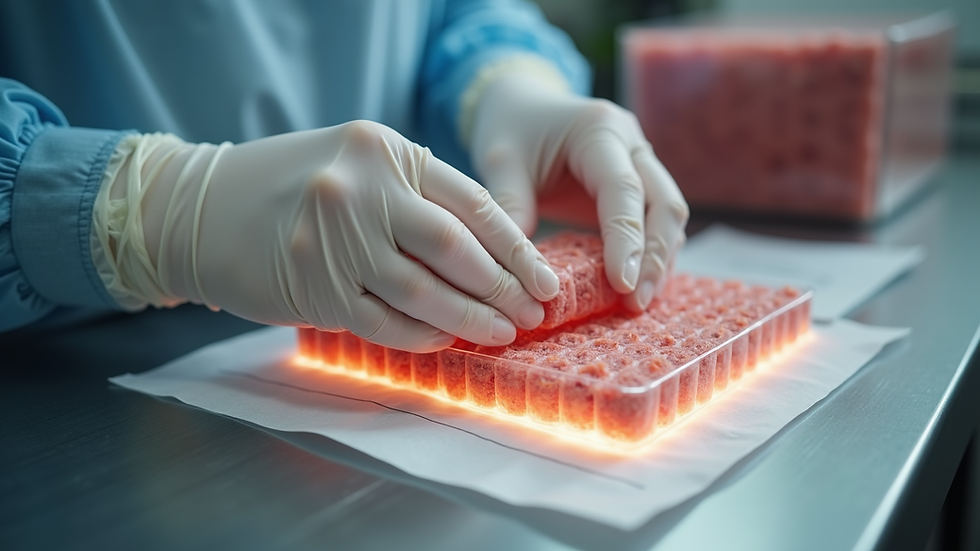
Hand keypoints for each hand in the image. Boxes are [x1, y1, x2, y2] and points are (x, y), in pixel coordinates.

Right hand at [101, 122, 559, 350]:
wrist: (197, 208)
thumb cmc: (287, 183)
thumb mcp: (355, 160)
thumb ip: (415, 190)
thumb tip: (489, 248)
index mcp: (383, 151)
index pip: (473, 203)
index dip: (517, 249)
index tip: (545, 279)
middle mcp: (361, 191)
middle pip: (456, 249)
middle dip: (503, 288)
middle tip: (532, 313)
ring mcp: (334, 242)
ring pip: (424, 292)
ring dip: (471, 319)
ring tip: (502, 334)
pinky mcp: (315, 289)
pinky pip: (385, 322)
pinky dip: (422, 335)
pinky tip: (446, 341)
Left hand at [469, 72, 688, 311]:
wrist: (520, 105)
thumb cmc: (510, 131)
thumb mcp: (500, 163)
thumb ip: (511, 208)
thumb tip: (524, 271)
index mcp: (599, 129)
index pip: (624, 190)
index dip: (627, 239)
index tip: (623, 284)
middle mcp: (632, 142)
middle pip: (663, 204)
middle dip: (654, 257)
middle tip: (636, 303)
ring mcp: (641, 162)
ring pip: (668, 215)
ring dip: (659, 261)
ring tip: (638, 303)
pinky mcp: (639, 185)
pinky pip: (655, 222)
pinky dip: (650, 254)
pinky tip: (637, 288)